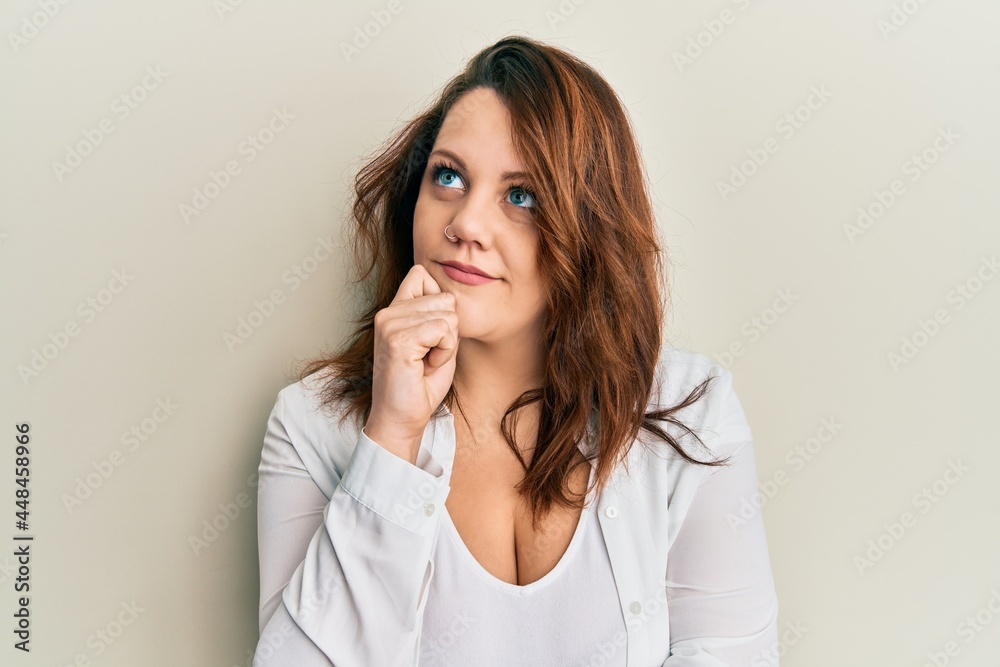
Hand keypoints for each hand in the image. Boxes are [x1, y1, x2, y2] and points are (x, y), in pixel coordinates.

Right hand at [365, 263, 458, 461]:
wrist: (402, 418)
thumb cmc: (420, 384)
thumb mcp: (434, 341)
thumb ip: (439, 315)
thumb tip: (451, 295)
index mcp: (393, 311)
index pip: (421, 275)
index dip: (439, 302)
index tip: (431, 335)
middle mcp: (388, 313)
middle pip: (445, 297)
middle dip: (448, 330)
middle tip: (428, 356)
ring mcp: (390, 324)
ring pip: (448, 315)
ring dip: (447, 344)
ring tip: (425, 362)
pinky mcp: (398, 339)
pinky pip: (444, 330)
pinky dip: (444, 352)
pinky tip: (426, 366)